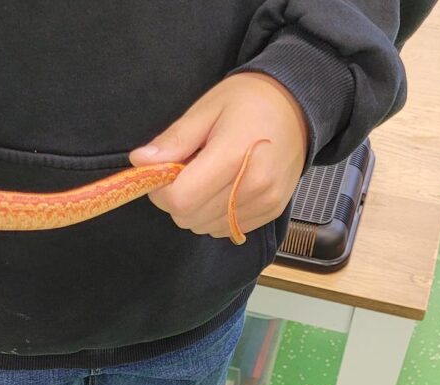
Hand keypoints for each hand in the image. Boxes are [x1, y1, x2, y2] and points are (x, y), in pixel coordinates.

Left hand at [129, 72, 308, 241]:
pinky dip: (215, 214)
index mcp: (234, 156)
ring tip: (210, 175)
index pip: (179, 199)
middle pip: (189, 217)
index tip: (164, 171)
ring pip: (204, 226)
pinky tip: (225, 187)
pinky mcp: (271, 212)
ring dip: (196, 208)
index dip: (161, 190)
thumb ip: (174, 140)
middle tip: (189, 168)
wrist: (299, 106)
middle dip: (177, 198)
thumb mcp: (206, 109)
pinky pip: (226, 228)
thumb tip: (140, 162)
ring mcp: (265, 202)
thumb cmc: (249, 101)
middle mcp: (254, 186)